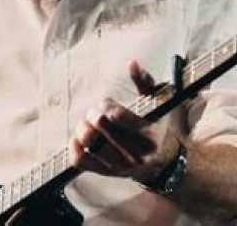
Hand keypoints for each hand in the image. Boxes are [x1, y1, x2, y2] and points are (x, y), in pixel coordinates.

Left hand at [69, 60, 182, 183]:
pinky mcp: (107, 172)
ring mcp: (120, 166)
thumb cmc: (158, 124)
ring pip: (89, 144)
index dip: (107, 106)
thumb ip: (145, 81)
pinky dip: (74, 147)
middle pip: (100, 128)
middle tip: (96, 112)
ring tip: (87, 123)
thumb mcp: (159, 101)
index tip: (108, 104)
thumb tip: (132, 63)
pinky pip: (81, 161)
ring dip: (83, 128)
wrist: (162, 162)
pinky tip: (79, 137)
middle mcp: (135, 154)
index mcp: (148, 134)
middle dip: (93, 114)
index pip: (117, 117)